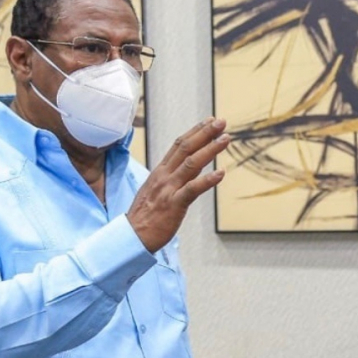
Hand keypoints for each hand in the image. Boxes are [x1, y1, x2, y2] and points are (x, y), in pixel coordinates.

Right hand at [128, 117, 229, 252]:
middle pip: (186, 148)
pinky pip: (192, 189)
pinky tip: (221, 173)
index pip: (179, 145)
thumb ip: (173, 176)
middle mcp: (164, 176)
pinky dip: (207, 180)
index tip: (210, 121)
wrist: (131, 236)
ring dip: (210, 149)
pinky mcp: (174, 204)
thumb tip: (193, 167)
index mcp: (160, 171)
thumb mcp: (157, 189)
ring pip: (191, 164)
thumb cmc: (146, 215)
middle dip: (205, 133)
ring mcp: (168, 189)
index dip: (196, 131)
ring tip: (225, 139)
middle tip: (221, 121)